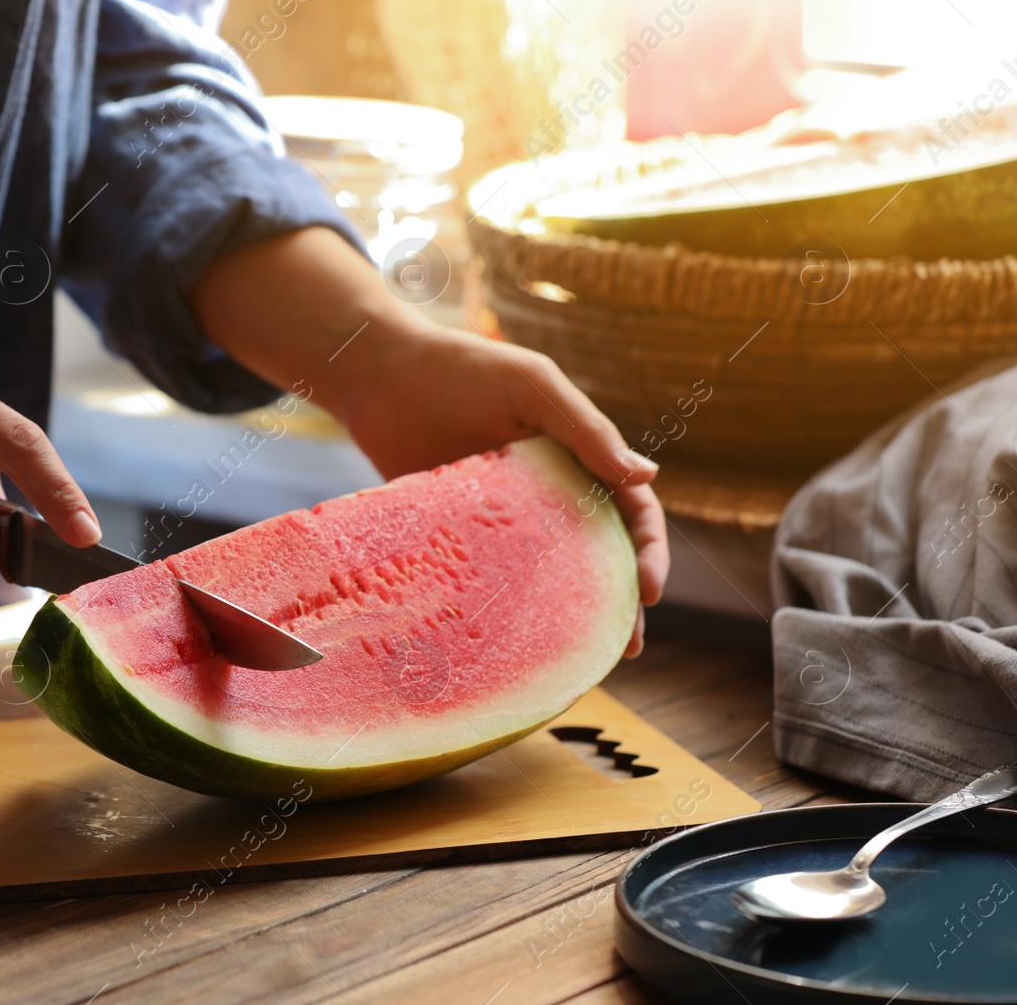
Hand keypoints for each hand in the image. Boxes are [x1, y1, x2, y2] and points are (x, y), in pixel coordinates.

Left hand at [337, 327, 666, 657]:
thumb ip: (585, 431)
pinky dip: (510, 609)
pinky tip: (514, 642)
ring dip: (571, 614)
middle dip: (619, 599)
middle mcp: (547, 492)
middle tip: (628, 646)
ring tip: (585, 658)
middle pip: (599, 552)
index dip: (647, 549)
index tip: (648, 590)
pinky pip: (492, 577)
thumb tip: (649, 477)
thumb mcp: (533, 387)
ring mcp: (503, 518)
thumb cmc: (462, 367)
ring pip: (549, 575)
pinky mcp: (459, 535)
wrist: (377, 376)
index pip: (630, 508)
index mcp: (577, 456)